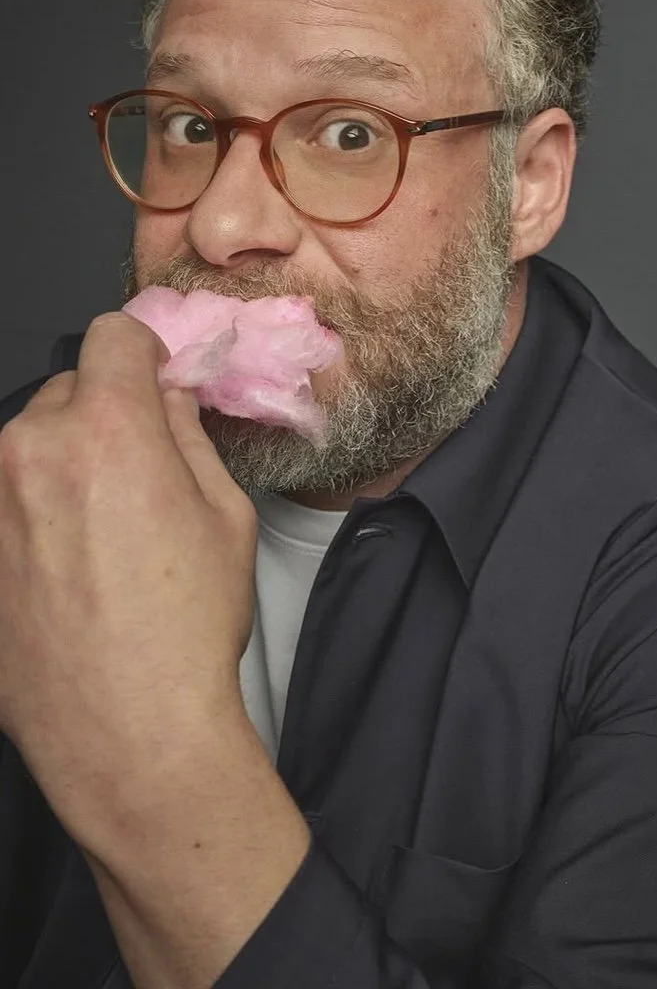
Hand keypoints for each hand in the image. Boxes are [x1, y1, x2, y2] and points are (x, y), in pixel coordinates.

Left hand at [0, 313, 307, 988]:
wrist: (124, 727)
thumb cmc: (189, 626)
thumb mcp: (226, 518)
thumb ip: (189, 440)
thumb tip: (167, 402)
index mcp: (107, 429)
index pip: (113, 337)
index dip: (145, 355)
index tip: (159, 385)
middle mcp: (28, 449)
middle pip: (67, 392)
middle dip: (103, 417)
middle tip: (139, 476)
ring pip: (27, 447)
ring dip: (62, 466)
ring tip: (99, 535)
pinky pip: (3, 504)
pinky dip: (31, 517)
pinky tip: (66, 571)